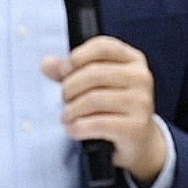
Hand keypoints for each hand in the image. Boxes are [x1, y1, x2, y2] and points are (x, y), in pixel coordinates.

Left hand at [43, 35, 167, 186]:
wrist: (138, 140)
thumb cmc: (113, 106)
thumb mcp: (95, 84)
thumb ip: (70, 71)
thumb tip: (46, 64)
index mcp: (133, 59)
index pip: (102, 46)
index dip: (77, 57)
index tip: (64, 71)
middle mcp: (141, 77)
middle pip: (94, 74)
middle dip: (70, 88)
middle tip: (64, 99)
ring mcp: (141, 102)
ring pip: (93, 100)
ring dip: (71, 110)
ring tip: (67, 116)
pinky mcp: (135, 127)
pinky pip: (97, 124)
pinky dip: (77, 127)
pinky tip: (73, 129)